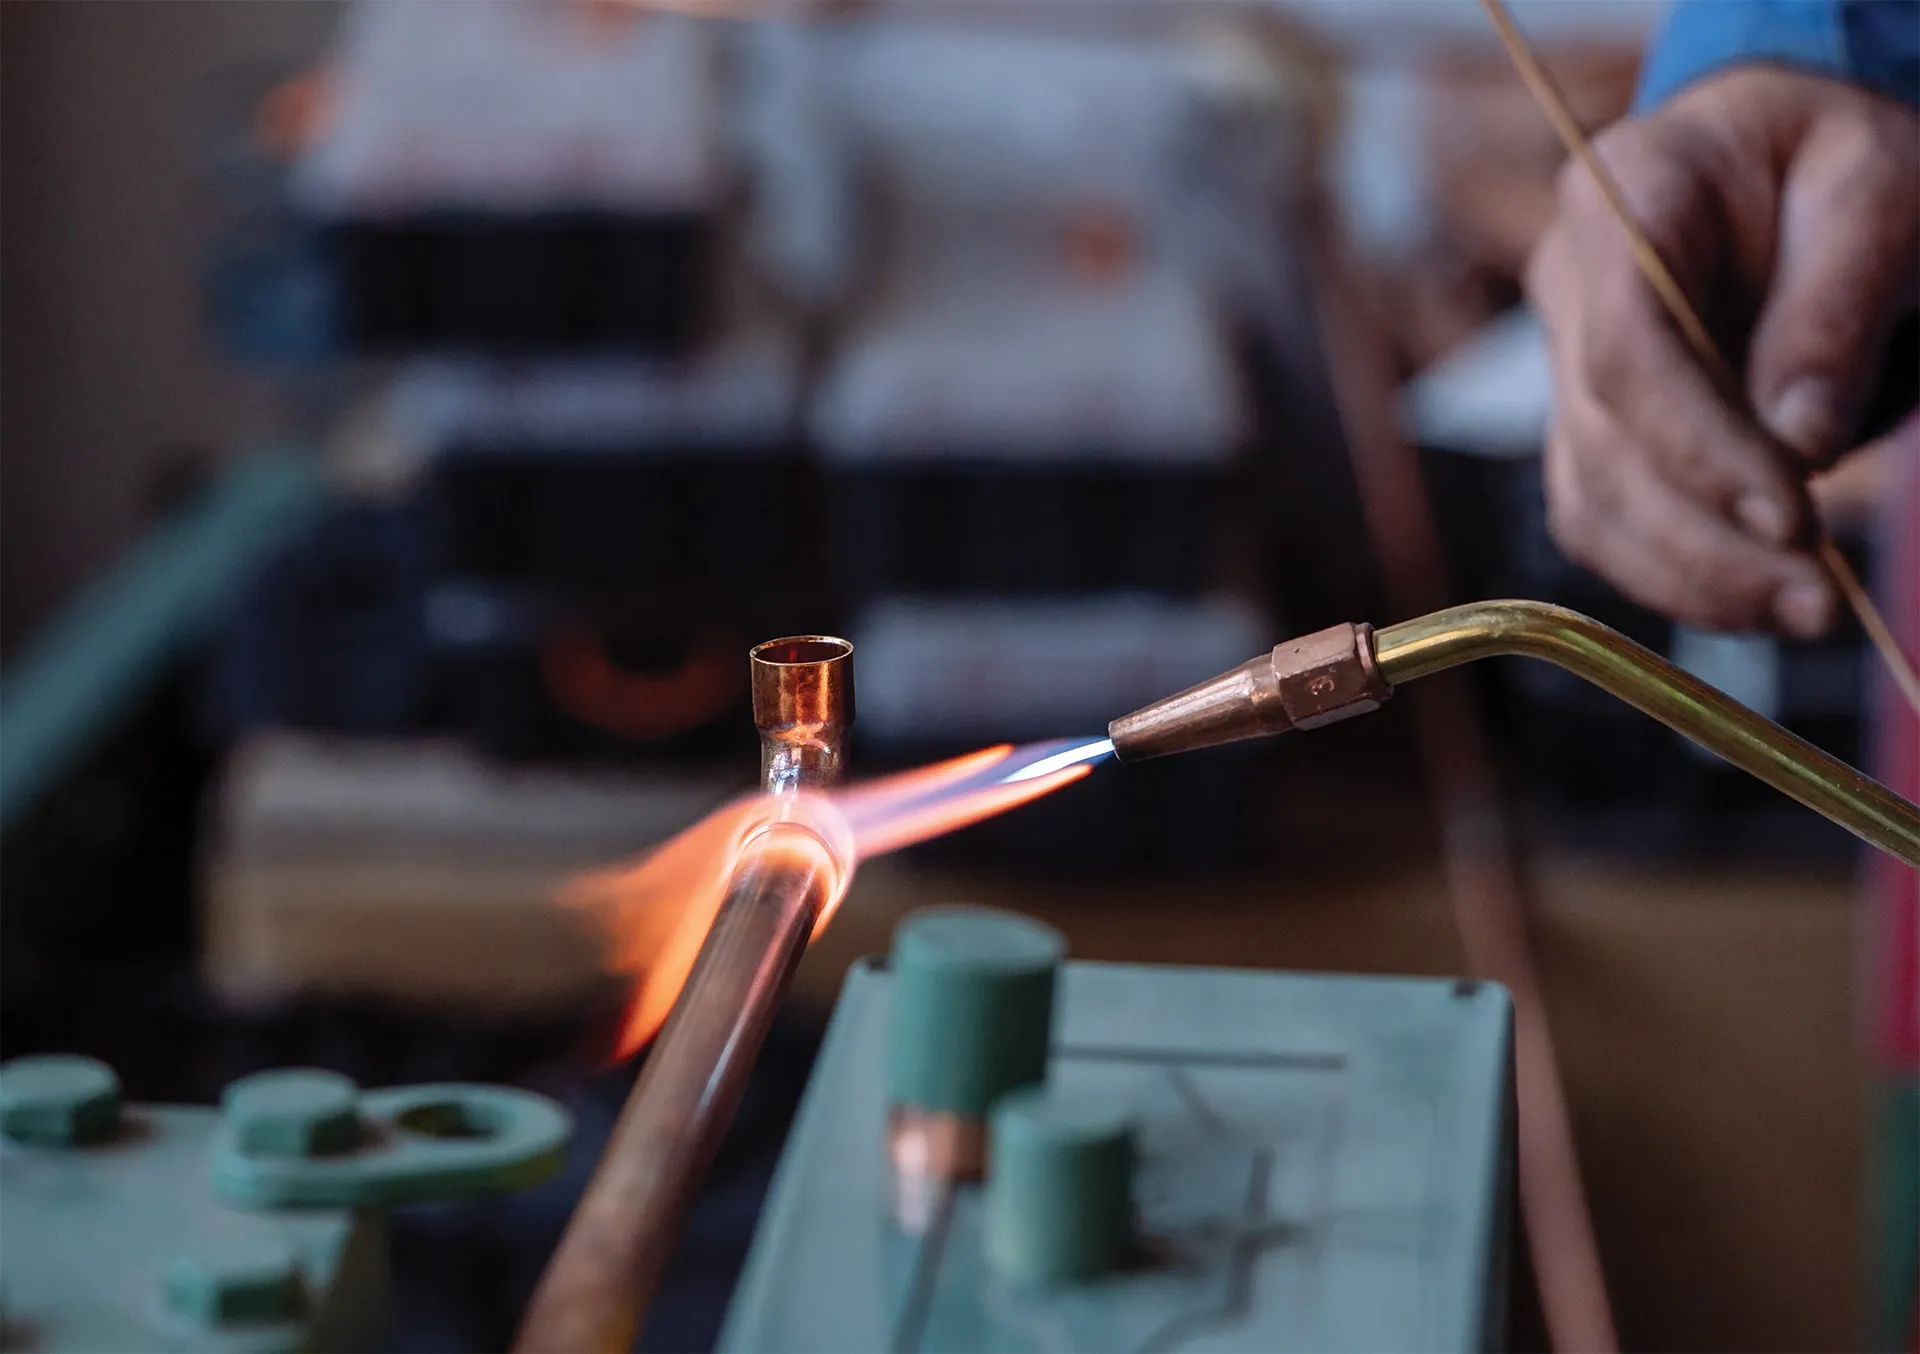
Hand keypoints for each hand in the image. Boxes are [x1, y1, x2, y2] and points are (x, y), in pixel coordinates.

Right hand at [1526, 67, 1919, 635]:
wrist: (1793, 167)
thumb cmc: (1835, 162)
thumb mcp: (1880, 187)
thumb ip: (1838, 302)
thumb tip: (1801, 440)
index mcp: (1626, 194)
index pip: (1623, 347)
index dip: (1695, 445)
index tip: (1790, 512)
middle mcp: (1569, 283)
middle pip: (1602, 442)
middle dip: (1704, 539)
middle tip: (1815, 596)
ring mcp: (1564, 361)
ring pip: (1591, 499)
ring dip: (1689, 576)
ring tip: (1802, 609)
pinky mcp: (1588, 425)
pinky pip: (1604, 521)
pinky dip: (1673, 575)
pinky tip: (1752, 598)